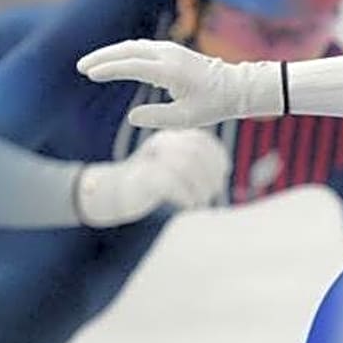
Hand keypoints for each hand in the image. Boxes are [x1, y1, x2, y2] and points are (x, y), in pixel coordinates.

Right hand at [75, 128, 229, 226]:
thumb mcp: (178, 168)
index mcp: (172, 137)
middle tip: (213, 192)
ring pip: (185, 166)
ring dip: (201, 189)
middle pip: (196, 152)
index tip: (222, 176)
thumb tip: (224, 172)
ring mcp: (150, 159)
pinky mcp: (143, 178)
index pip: (203, 140)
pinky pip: (171, 183)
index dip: (218, 158)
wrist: (117, 191)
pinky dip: (187, 197)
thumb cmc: (154, 182)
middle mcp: (161, 143)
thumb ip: (200, 165)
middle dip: (211, 175)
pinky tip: (189, 205)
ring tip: (201, 202)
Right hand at [77, 39, 284, 127]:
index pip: (131, 65)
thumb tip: (132, 117)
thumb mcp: (187, 119)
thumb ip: (158, 118)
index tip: (90, 74)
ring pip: (132, 47)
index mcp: (170, 71)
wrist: (236, 87)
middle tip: (80, 66)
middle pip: (126, 50)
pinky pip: (141, 48)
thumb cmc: (213, 105)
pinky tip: (114, 63)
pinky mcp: (171, 50)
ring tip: (92, 65)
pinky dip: (124, 53)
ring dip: (111, 53)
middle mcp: (168, 55)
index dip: (109, 69)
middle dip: (102, 58)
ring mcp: (170, 50)